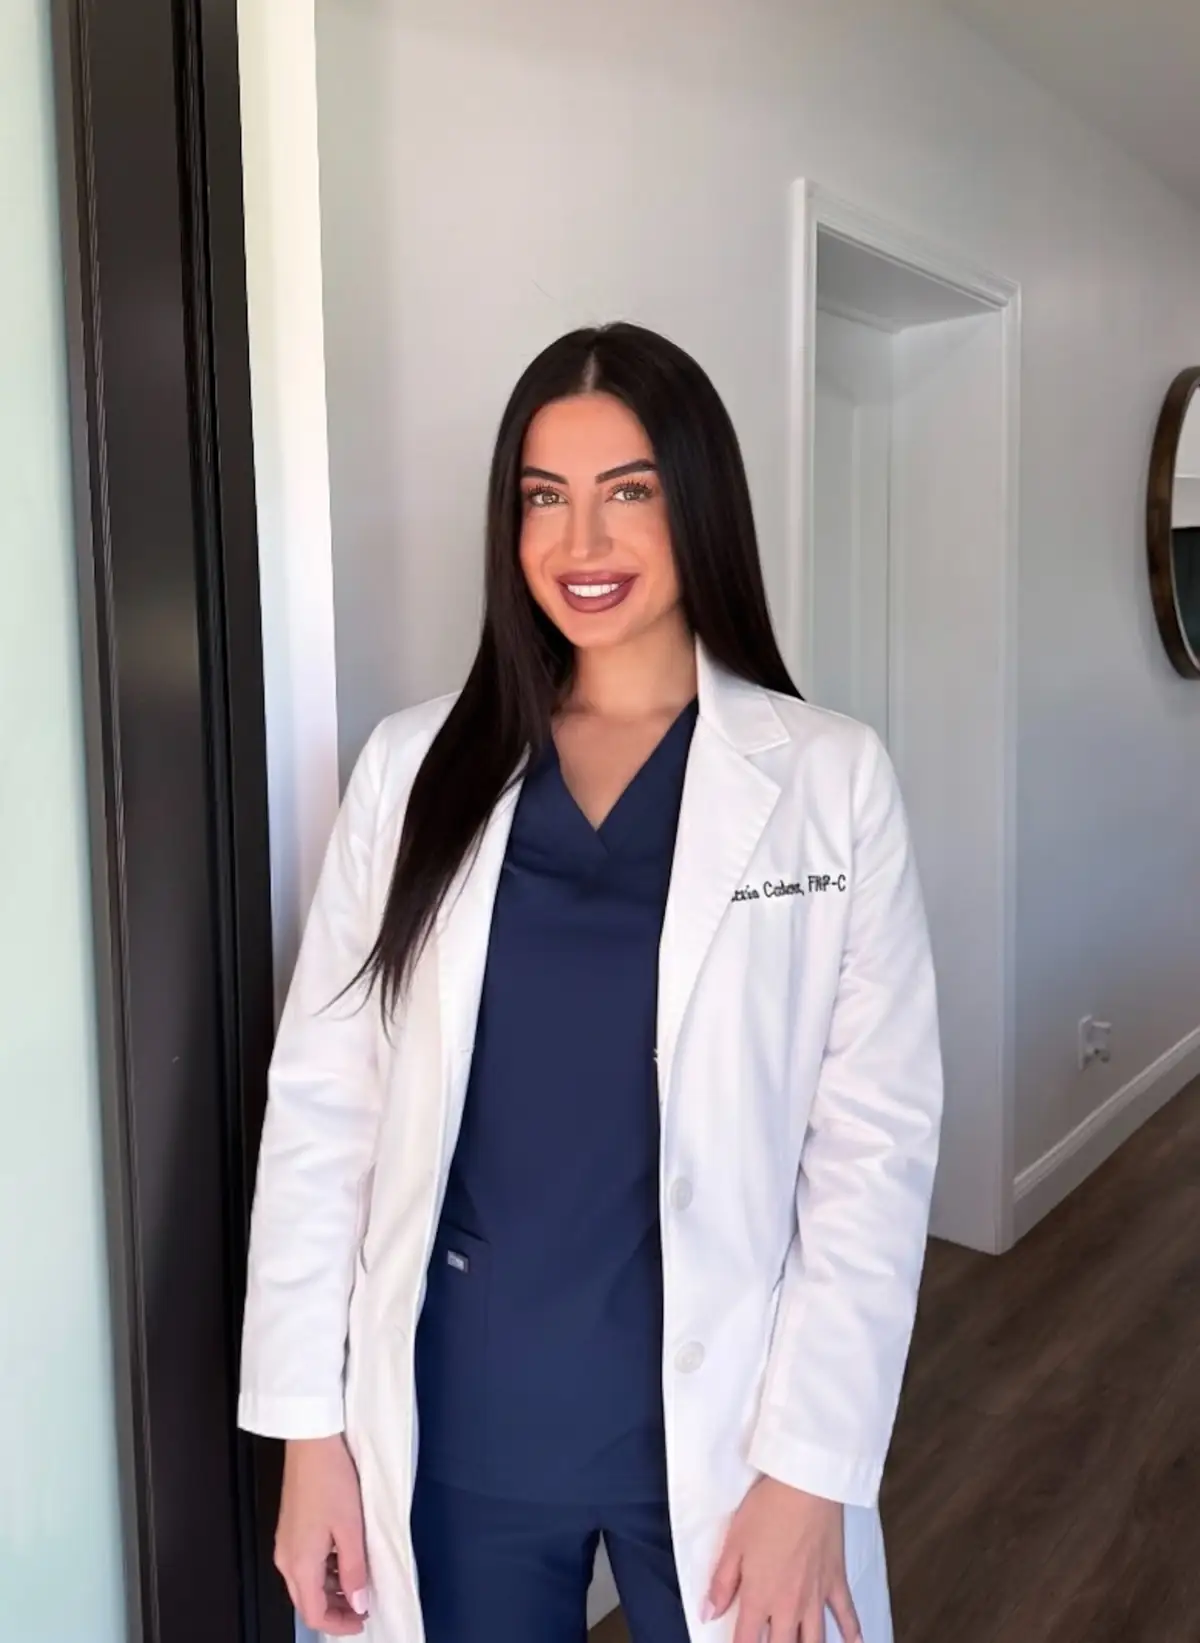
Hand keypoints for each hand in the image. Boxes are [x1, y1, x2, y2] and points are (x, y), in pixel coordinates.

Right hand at [275, 1435, 370, 1635]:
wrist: (311, 1443)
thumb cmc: (330, 1479)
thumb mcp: (351, 1529)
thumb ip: (355, 1570)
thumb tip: (358, 1602)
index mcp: (299, 1564)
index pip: (314, 1614)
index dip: (338, 1624)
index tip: (361, 1621)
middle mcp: (287, 1559)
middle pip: (307, 1602)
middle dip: (335, 1610)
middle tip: (361, 1608)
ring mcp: (286, 1543)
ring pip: (306, 1583)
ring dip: (331, 1590)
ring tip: (359, 1582)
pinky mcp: (291, 1529)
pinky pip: (305, 1563)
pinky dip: (325, 1570)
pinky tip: (345, 1558)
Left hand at [704, 1477, 861, 1641]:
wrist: (806, 1487)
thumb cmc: (766, 1510)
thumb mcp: (733, 1543)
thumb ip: (722, 1583)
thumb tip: (708, 1614)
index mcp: (760, 1597)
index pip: (746, 1640)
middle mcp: (789, 1605)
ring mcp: (816, 1596)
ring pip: (814, 1641)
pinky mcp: (837, 1582)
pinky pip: (848, 1615)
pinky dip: (853, 1634)